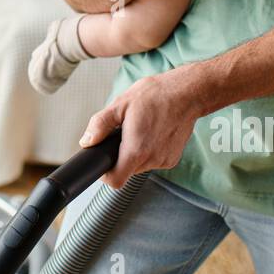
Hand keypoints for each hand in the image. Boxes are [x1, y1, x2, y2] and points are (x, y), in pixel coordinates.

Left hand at [78, 68, 202, 188]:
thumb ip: (100, 125)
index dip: (105, 174)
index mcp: (136, 150)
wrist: (187, 93)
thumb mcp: (120, 105)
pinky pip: (154, 160)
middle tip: (123, 134)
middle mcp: (152, 160)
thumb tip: (86, 141)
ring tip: (140, 130)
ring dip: (135, 152)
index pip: (116, 181)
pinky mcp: (173, 159)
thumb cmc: (155, 95)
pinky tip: (152, 133)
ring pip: (140, 165)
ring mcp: (164, 160)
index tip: (103, 161)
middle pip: (127, 171)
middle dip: (121, 156)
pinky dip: (149, 150)